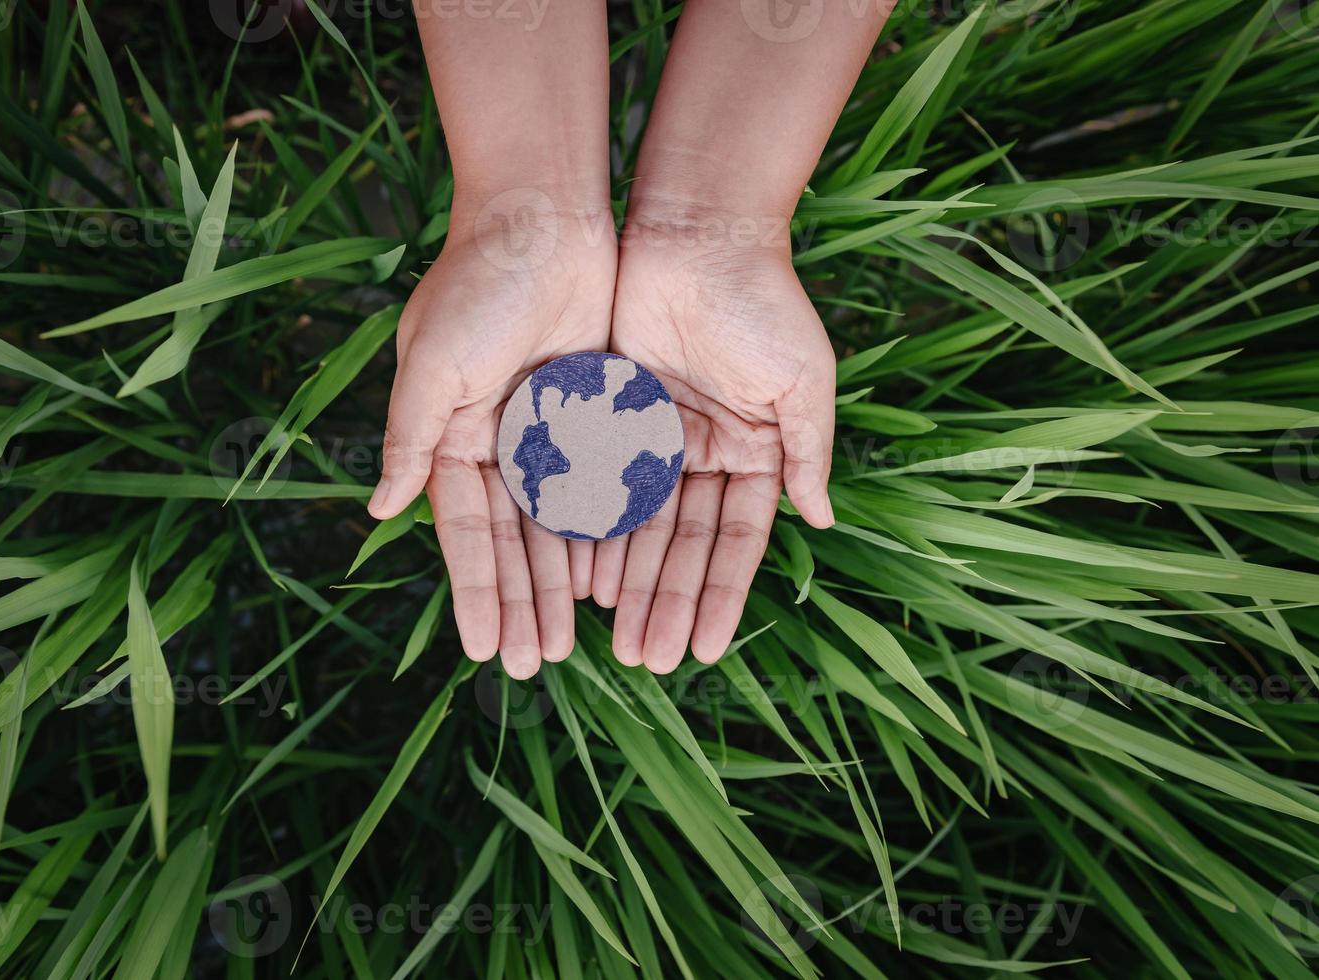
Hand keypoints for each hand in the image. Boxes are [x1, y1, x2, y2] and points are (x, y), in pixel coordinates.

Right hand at [369, 202, 613, 678]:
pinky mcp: (597, 415)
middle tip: (532, 667)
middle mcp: (500, 445)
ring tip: (571, 643)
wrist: (544, 220)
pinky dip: (605, 535)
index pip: (467, 534)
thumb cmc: (477, 286)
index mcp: (452, 438)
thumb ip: (410, 438)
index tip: (481, 651)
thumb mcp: (432, 364)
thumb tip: (383, 513)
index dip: (475, 592)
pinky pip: (604, 488)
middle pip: (515, 544)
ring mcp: (550, 434)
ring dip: (562, 585)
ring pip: (560, 527)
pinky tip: (612, 583)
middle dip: (521, 605)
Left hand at [592, 209, 835, 672]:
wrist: (696, 232)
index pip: (736, 541)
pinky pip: (599, 482)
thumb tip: (822, 520)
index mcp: (755, 452)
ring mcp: (656, 437)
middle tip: (650, 662)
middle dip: (667, 603)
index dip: (720, 595)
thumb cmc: (761, 302)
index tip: (704, 649)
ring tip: (614, 639)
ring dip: (629, 582)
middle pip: (683, 545)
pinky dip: (593, 528)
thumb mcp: (802, 381)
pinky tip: (581, 577)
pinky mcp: (611, 414)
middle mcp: (705, 453)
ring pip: (639, 525)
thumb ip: (808, 453)